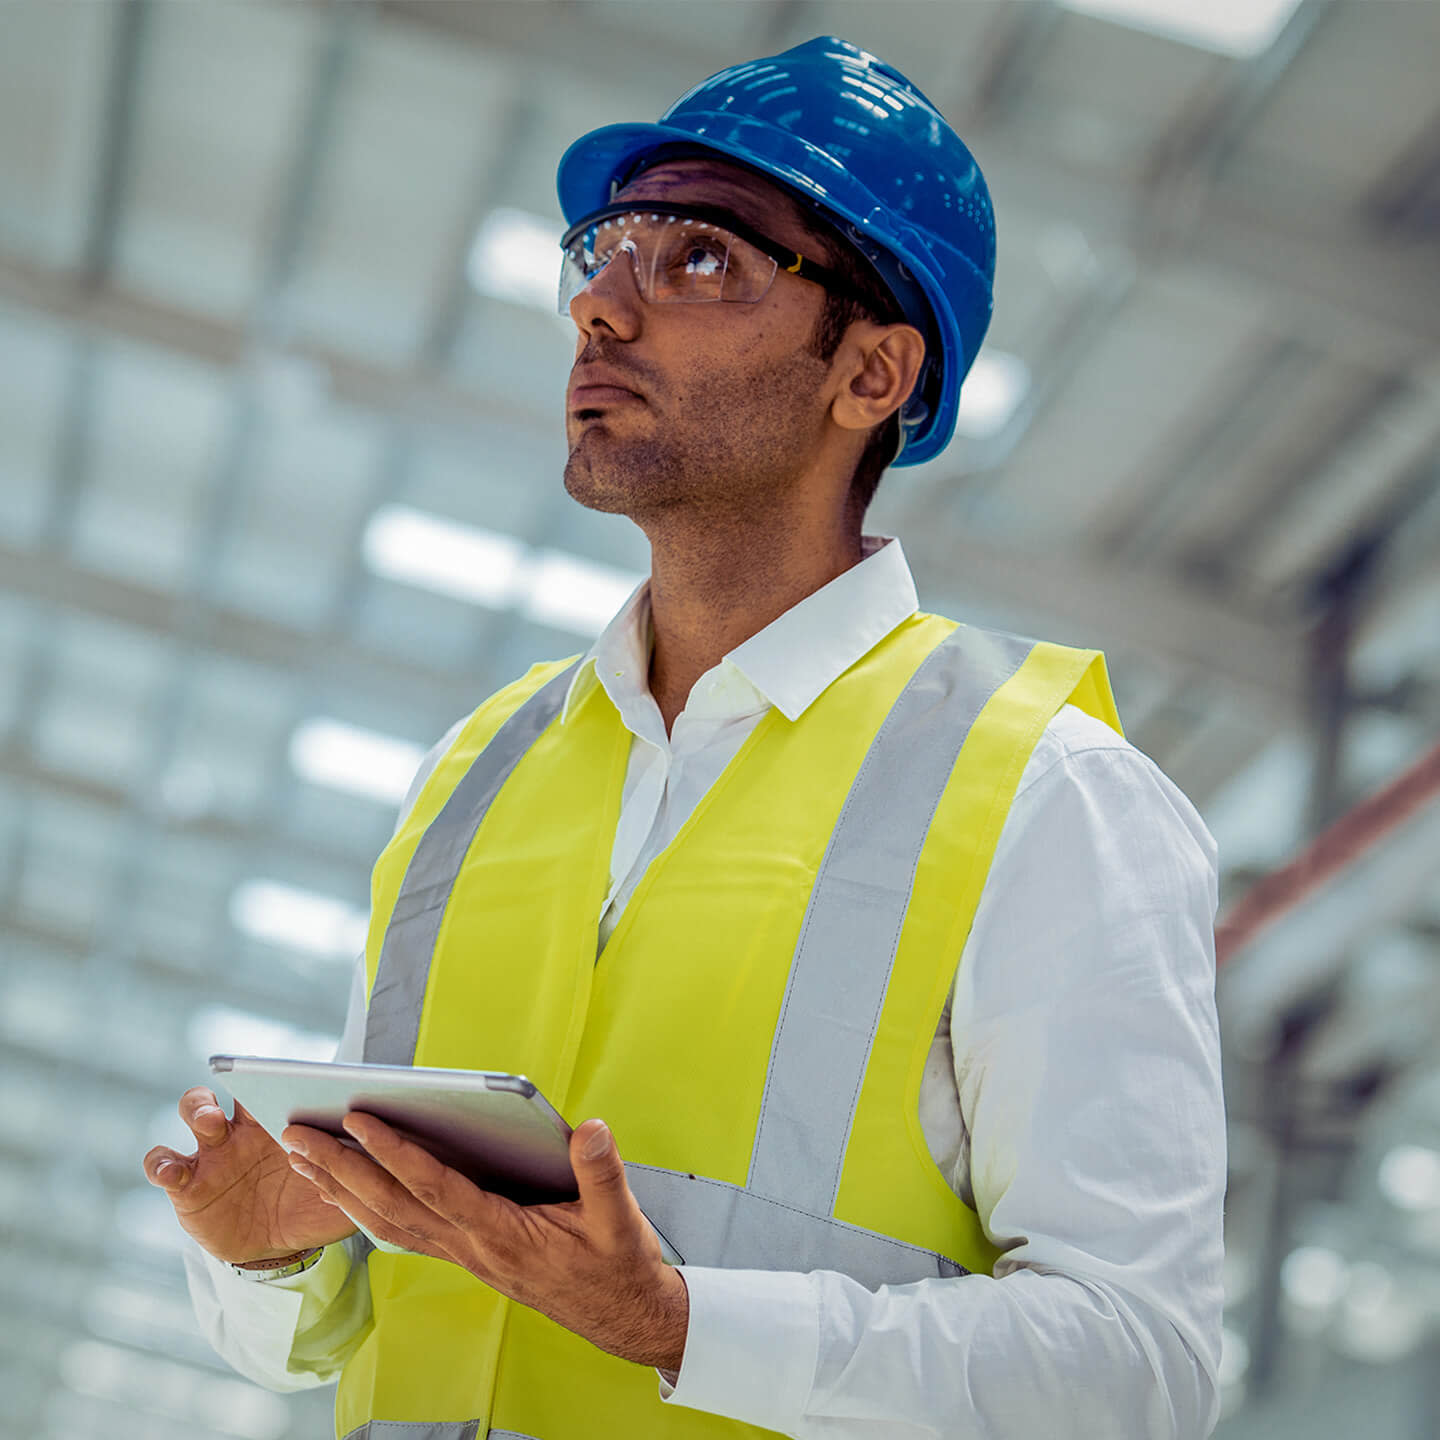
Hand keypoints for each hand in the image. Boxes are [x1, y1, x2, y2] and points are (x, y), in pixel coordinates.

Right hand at [142, 1087, 357, 1262]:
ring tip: (210, 1125)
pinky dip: (161, 1164)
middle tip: (240, 1102)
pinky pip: (164, 1165)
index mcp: (280, 1119)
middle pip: (228, 1087)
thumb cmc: (313, 1204)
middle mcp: (243, 1128)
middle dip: (232, 1086)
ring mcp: (212, 1154)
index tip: (281, 1075)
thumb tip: (383, 1151)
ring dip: (197, 1110)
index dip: (274, 1075)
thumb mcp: (340, 1188)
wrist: (280, 1245)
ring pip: (193, 1110)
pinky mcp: (187, 1185)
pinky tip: (171, 1172)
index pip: (272, 1085)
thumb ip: (357, 1169)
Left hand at [282, 1113, 688, 1371]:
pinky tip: (345, 1191)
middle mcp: (472, 1248)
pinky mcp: (467, 1255)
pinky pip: (403, 1231)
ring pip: (389, 1222)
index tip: (361, 1119)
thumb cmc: (616, 1265)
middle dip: (342, 1168)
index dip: (397, 1153)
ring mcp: (465, 1256)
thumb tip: (589, 1129)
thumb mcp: (620, 1219)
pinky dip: (366, 1208)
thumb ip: (602, 1172)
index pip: (437, 1188)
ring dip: (341, 1188)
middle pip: (393, 1205)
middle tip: (297, 1134)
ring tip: (303, 1155)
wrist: (620, 1315)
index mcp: (503, 1234)